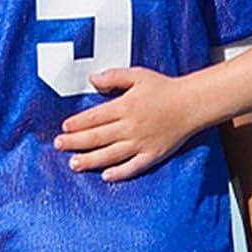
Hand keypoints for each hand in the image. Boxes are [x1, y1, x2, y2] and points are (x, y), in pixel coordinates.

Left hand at [55, 67, 199, 181]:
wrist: (192, 104)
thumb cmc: (165, 88)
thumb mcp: (137, 75)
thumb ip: (113, 77)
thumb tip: (92, 79)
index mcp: (124, 107)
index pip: (94, 118)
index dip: (77, 124)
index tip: (64, 129)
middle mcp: (130, 127)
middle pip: (97, 138)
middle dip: (75, 143)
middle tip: (59, 146)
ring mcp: (141, 143)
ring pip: (110, 154)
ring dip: (90, 160)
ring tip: (74, 164)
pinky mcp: (153, 154)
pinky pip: (134, 167)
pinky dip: (120, 173)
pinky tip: (106, 176)